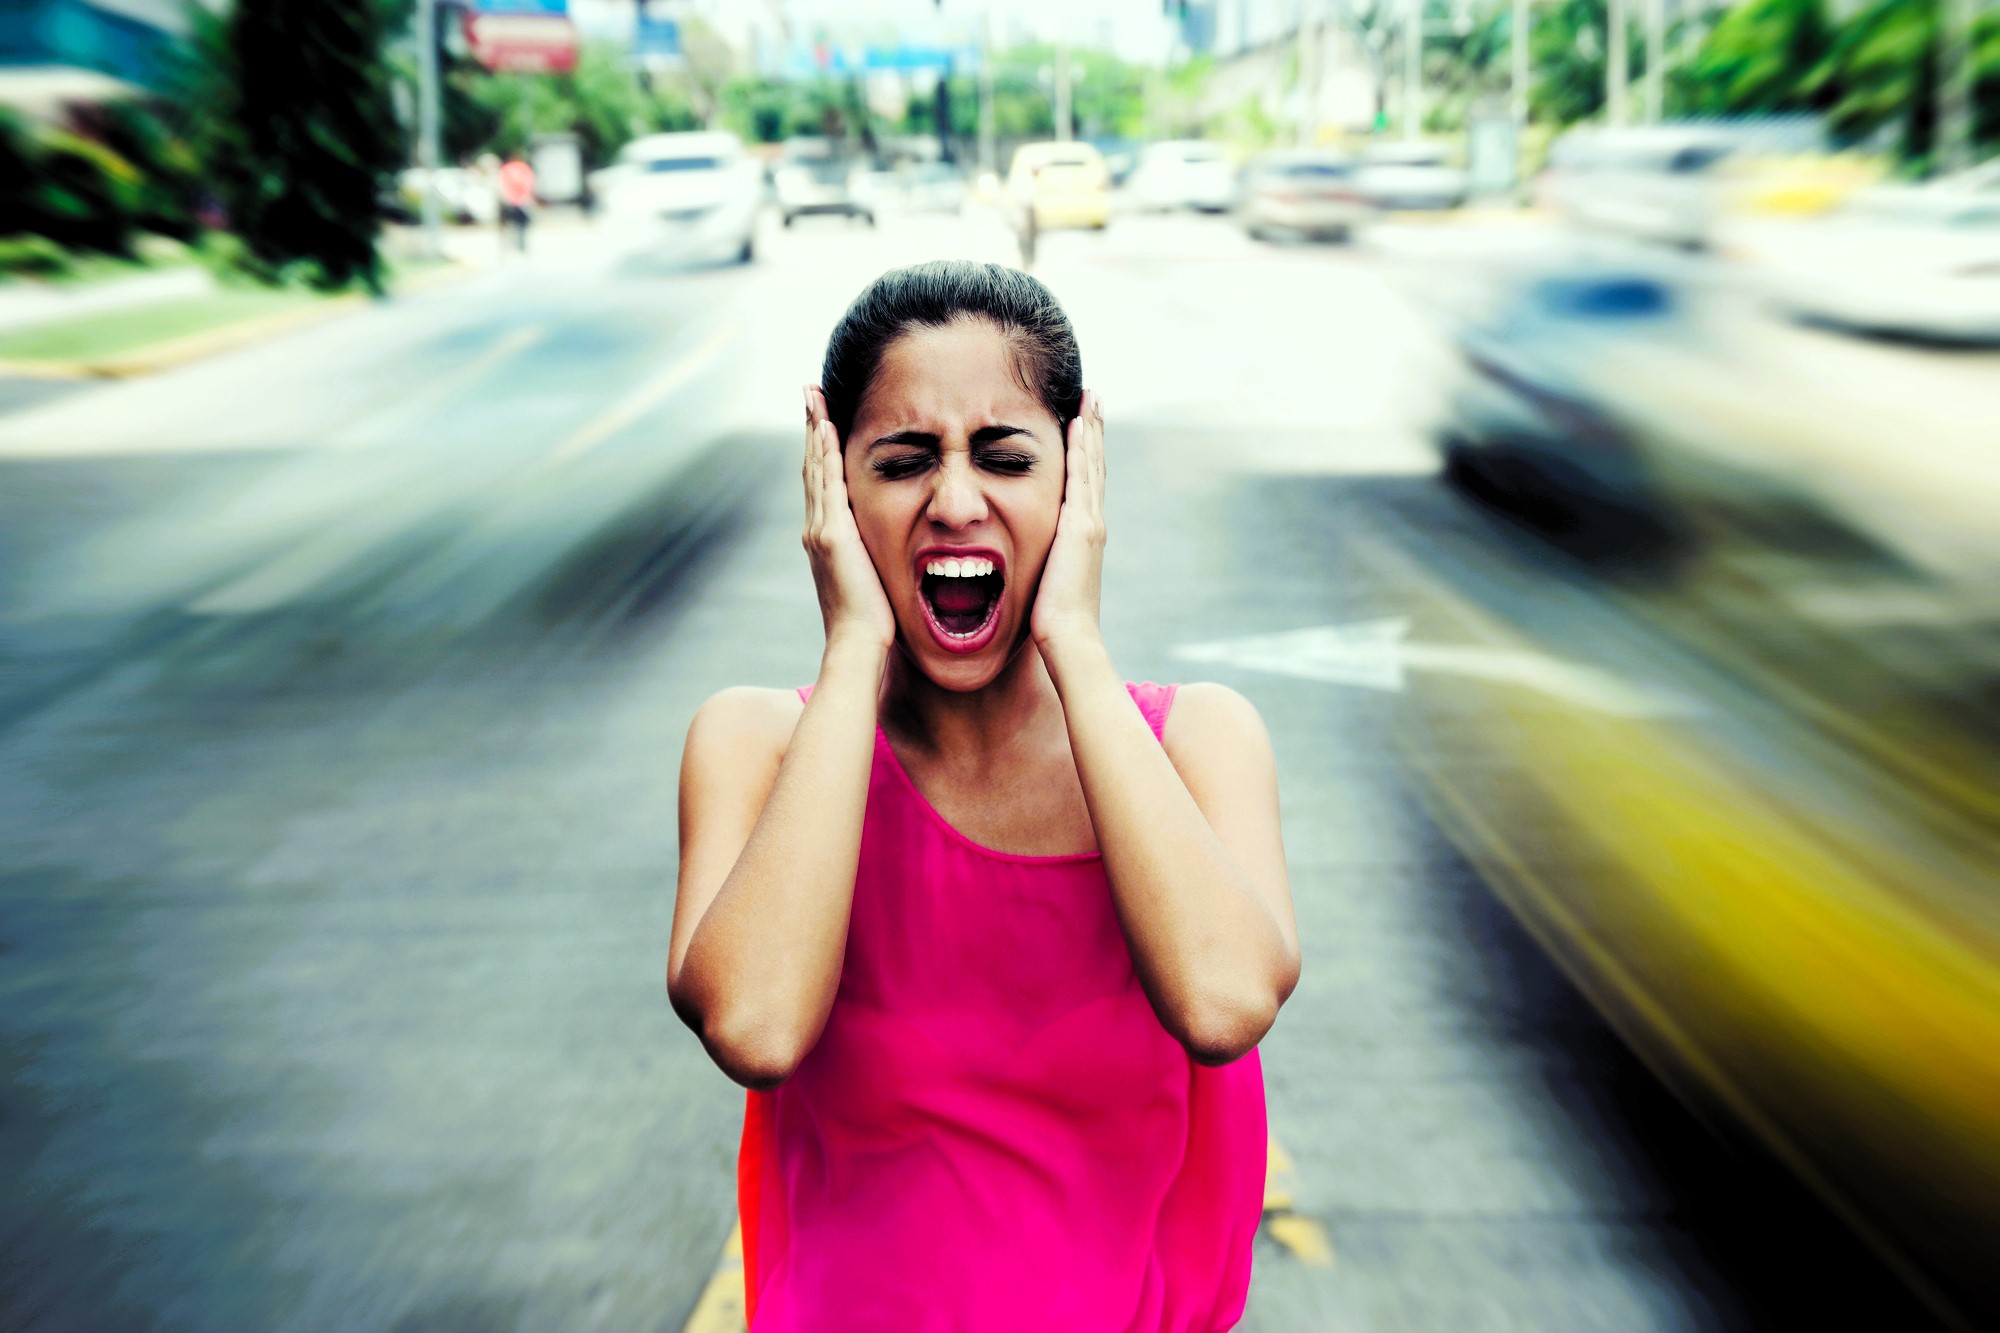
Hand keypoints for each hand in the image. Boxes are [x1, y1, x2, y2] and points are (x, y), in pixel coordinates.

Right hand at [802, 386, 895, 654]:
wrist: (859, 645)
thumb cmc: (872, 623)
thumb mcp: (870, 579)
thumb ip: (870, 558)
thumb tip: (883, 550)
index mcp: (826, 539)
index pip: (822, 482)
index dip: (821, 449)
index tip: (821, 418)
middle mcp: (817, 530)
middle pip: (812, 466)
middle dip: (812, 427)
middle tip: (810, 392)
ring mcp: (821, 531)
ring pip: (816, 468)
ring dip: (815, 429)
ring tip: (814, 396)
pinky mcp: (831, 535)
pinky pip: (827, 483)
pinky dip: (825, 452)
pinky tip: (826, 426)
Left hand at [1030, 390, 1106, 652]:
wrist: (1067, 638)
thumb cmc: (1051, 623)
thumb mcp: (1044, 583)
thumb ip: (1041, 565)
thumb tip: (1021, 562)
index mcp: (1081, 537)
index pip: (1083, 485)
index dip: (1085, 455)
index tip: (1081, 425)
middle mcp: (1090, 523)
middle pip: (1093, 467)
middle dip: (1092, 433)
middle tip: (1092, 399)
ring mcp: (1089, 523)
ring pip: (1091, 465)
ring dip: (1091, 430)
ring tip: (1090, 400)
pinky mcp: (1081, 526)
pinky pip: (1081, 476)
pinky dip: (1083, 448)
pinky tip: (1078, 423)